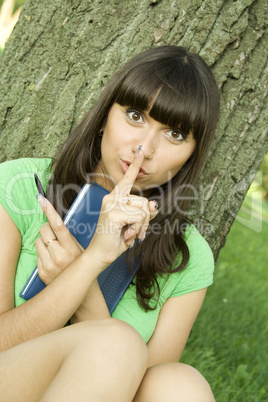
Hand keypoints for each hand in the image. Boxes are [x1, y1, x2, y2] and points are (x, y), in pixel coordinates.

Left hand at [35, 199, 82, 284]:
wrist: (77, 288)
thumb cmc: (79, 265)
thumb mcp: (79, 249)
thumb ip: (68, 238)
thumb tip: (56, 223)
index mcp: (71, 248)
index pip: (58, 226)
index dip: (50, 211)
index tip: (42, 200)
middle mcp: (59, 256)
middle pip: (44, 230)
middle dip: (47, 228)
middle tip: (53, 233)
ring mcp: (49, 264)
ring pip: (38, 241)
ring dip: (43, 241)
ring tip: (53, 249)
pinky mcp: (42, 270)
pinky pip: (36, 253)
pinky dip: (42, 253)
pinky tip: (51, 259)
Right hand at [87, 148, 157, 265]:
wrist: (101, 255)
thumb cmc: (116, 240)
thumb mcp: (133, 225)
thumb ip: (143, 214)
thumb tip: (154, 204)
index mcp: (114, 198)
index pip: (127, 179)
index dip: (134, 165)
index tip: (140, 151)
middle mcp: (111, 198)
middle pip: (143, 201)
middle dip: (146, 220)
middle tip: (136, 232)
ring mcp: (111, 204)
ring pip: (143, 210)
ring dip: (141, 226)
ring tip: (130, 234)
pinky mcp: (113, 213)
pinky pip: (138, 218)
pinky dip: (137, 229)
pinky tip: (127, 236)